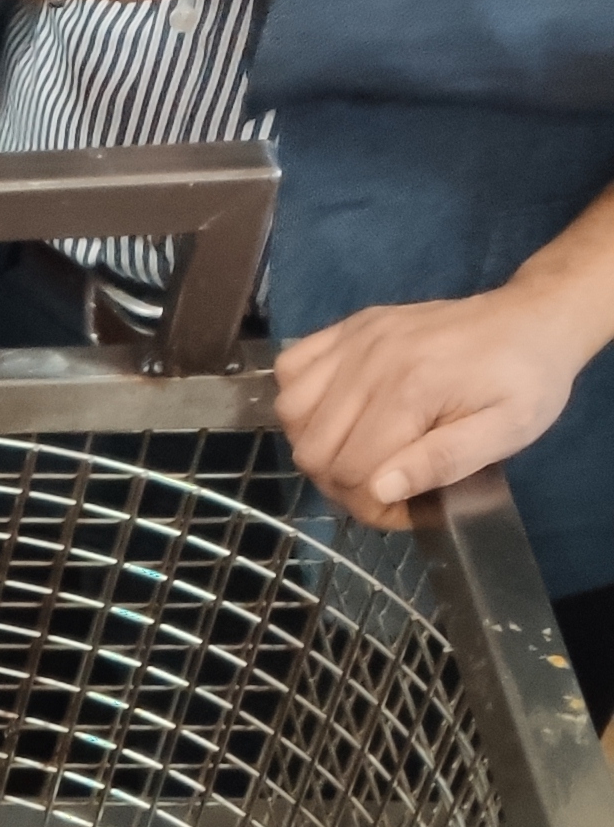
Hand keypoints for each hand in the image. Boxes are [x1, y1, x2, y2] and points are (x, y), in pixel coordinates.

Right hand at [278, 289, 601, 530]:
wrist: (536, 317)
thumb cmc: (528, 380)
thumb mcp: (508, 430)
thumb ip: (443, 461)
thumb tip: (379, 490)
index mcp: (413, 390)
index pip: (352, 472)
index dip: (371, 505)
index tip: (405, 509)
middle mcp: (373, 361)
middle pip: (313, 449)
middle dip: (340, 481)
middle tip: (382, 482)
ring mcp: (357, 339)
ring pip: (291, 412)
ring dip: (314, 443)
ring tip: (355, 447)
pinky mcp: (352, 327)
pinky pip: (291, 367)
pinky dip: (300, 397)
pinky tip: (334, 408)